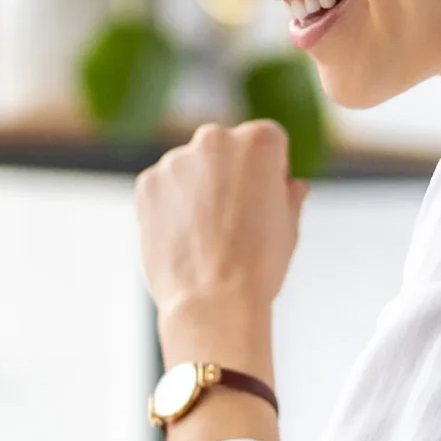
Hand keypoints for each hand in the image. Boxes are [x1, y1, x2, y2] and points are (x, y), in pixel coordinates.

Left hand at [135, 120, 308, 362]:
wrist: (213, 301)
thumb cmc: (259, 265)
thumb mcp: (289, 227)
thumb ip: (289, 196)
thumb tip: (292, 186)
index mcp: (259, 141)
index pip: (268, 142)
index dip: (270, 173)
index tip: (265, 203)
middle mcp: (214, 139)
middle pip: (225, 149)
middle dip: (230, 175)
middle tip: (235, 220)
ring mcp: (176, 160)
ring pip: (191, 169)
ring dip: (198, 190)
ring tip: (207, 236)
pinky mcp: (147, 183)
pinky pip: (163, 188)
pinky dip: (170, 206)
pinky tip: (183, 238)